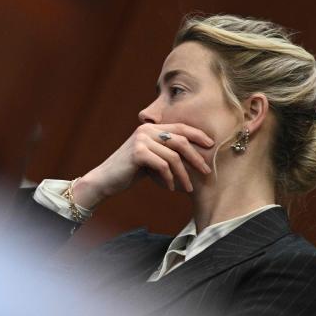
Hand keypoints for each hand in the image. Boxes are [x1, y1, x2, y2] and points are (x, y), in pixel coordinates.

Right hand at [73, 123, 213, 207]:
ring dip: (183, 175)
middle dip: (196, 157)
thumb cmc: (129, 171)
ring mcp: (141, 140)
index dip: (198, 135)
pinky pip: (162, 165)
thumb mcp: (150, 158)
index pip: (180, 127)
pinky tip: (171, 188)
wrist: (105, 180)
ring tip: (188, 187)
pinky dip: (169, 178)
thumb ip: (165, 152)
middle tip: (206, 171)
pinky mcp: (137, 153)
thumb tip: (195, 157)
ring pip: (173, 157)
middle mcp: (146, 130)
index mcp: (150, 128)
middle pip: (180, 141)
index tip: (211, 146)